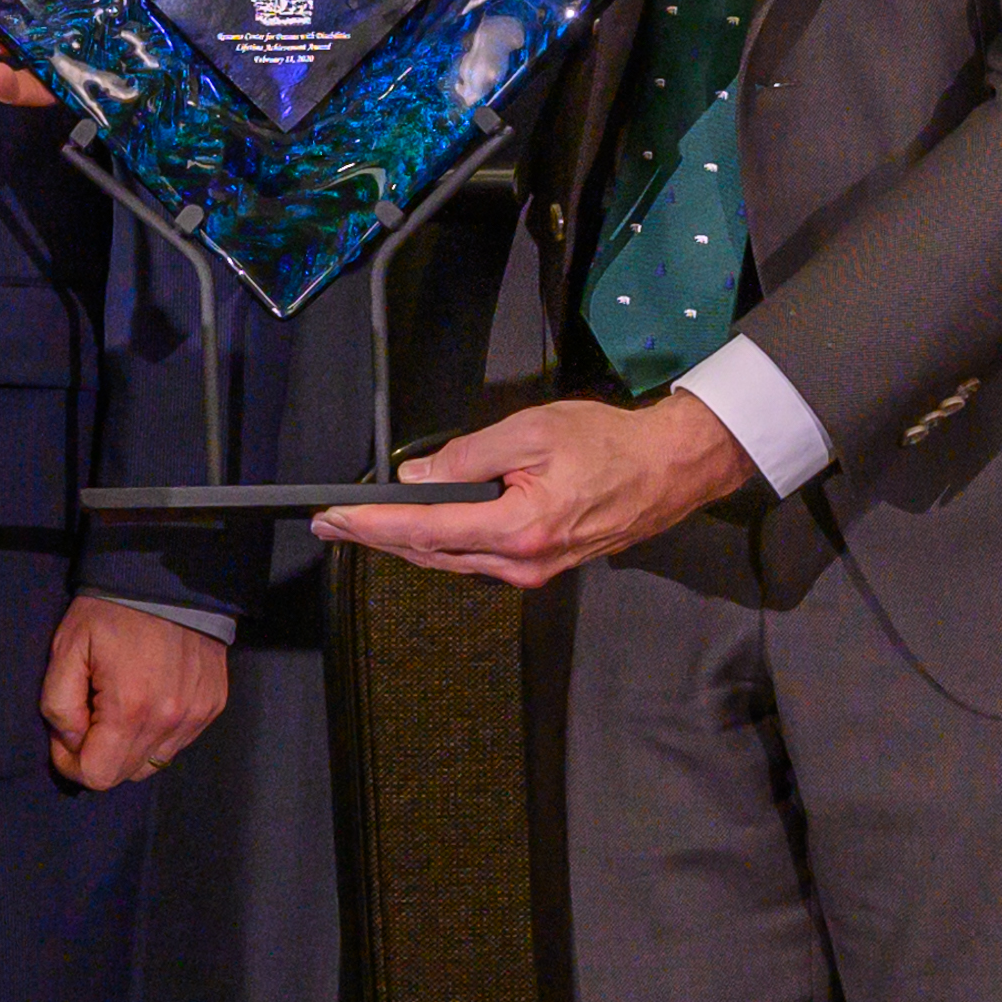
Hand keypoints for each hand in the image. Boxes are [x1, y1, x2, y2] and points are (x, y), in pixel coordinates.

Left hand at [41, 594, 229, 787]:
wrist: (169, 578)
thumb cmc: (111, 611)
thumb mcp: (66, 648)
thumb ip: (58, 704)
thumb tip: (71, 741)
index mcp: (130, 709)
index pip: (98, 776)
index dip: (72, 763)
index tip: (67, 734)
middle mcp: (170, 720)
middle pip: (126, 774)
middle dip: (99, 755)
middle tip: (90, 715)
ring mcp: (196, 715)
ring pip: (153, 763)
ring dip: (129, 747)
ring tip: (119, 706)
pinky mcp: (213, 705)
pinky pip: (177, 743)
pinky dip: (156, 732)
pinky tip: (148, 698)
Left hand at [311, 392, 757, 586]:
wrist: (668, 469)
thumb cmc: (611, 445)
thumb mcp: (532, 431)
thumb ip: (468, 455)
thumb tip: (420, 476)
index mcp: (517, 528)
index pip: (425, 529)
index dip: (372, 525)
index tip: (336, 519)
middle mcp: (521, 562)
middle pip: (430, 553)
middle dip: (376, 538)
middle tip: (333, 525)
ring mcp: (532, 570)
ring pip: (451, 560)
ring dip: (404, 543)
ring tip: (363, 527)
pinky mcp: (541, 566)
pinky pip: (476, 559)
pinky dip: (440, 544)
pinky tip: (420, 531)